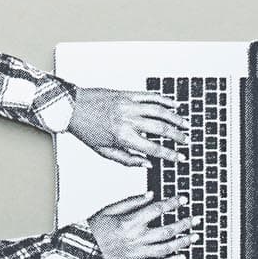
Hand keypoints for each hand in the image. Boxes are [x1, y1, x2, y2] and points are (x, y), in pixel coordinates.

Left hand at [67, 88, 188, 167]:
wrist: (70, 107)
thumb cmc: (85, 130)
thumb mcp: (104, 151)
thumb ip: (127, 160)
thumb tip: (147, 164)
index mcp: (122, 137)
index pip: (153, 148)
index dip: (170, 154)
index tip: (180, 157)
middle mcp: (128, 120)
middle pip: (161, 128)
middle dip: (178, 136)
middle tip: (187, 140)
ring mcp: (129, 105)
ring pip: (160, 111)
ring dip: (176, 118)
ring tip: (185, 124)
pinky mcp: (127, 94)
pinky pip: (150, 96)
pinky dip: (164, 100)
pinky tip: (174, 104)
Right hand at [87, 193, 193, 258]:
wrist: (80, 252)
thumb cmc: (93, 230)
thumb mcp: (109, 209)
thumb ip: (132, 201)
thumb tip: (151, 194)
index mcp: (129, 223)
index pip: (157, 210)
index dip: (172, 204)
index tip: (183, 200)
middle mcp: (135, 239)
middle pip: (167, 231)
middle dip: (185, 224)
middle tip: (196, 220)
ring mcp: (136, 254)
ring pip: (166, 249)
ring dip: (183, 242)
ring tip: (194, 237)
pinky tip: (182, 256)